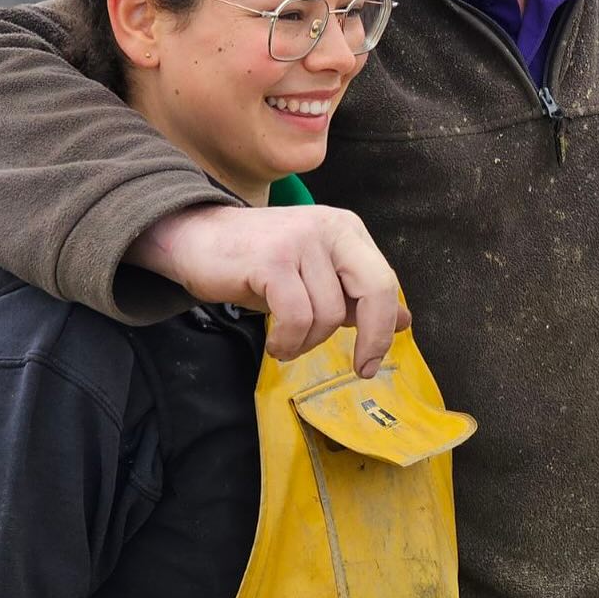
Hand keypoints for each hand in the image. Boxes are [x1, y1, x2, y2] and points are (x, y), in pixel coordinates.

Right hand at [127, 204, 408, 376]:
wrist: (193, 238)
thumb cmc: (257, 263)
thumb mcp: (314, 276)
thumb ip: (355, 296)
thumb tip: (404, 321)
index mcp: (347, 230)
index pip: (384, 281)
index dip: (385, 326)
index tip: (371, 361)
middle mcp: (330, 228)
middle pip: (375, 289)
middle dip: (373, 337)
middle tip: (361, 368)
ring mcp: (301, 241)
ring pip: (329, 314)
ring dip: (308, 342)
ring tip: (287, 343)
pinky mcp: (272, 259)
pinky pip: (298, 317)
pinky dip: (290, 342)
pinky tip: (278, 345)